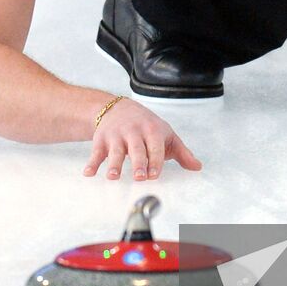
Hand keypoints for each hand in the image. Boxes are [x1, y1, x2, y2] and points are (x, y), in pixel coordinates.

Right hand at [83, 98, 201, 180]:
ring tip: (113, 177)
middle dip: (138, 163)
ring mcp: (117, 135)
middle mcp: (134, 132)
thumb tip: (197, 167)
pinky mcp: (102, 139)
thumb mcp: (166, 135)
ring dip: (114, 164)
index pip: (155, 147)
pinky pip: (96, 151)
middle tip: (139, 177)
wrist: (118, 108)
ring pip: (116, 151)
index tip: (154, 175)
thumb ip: (181, 153)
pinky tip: (89, 173)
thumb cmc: (147, 126)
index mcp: (152, 131)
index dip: (155, 161)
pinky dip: (92, 162)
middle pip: (136, 149)